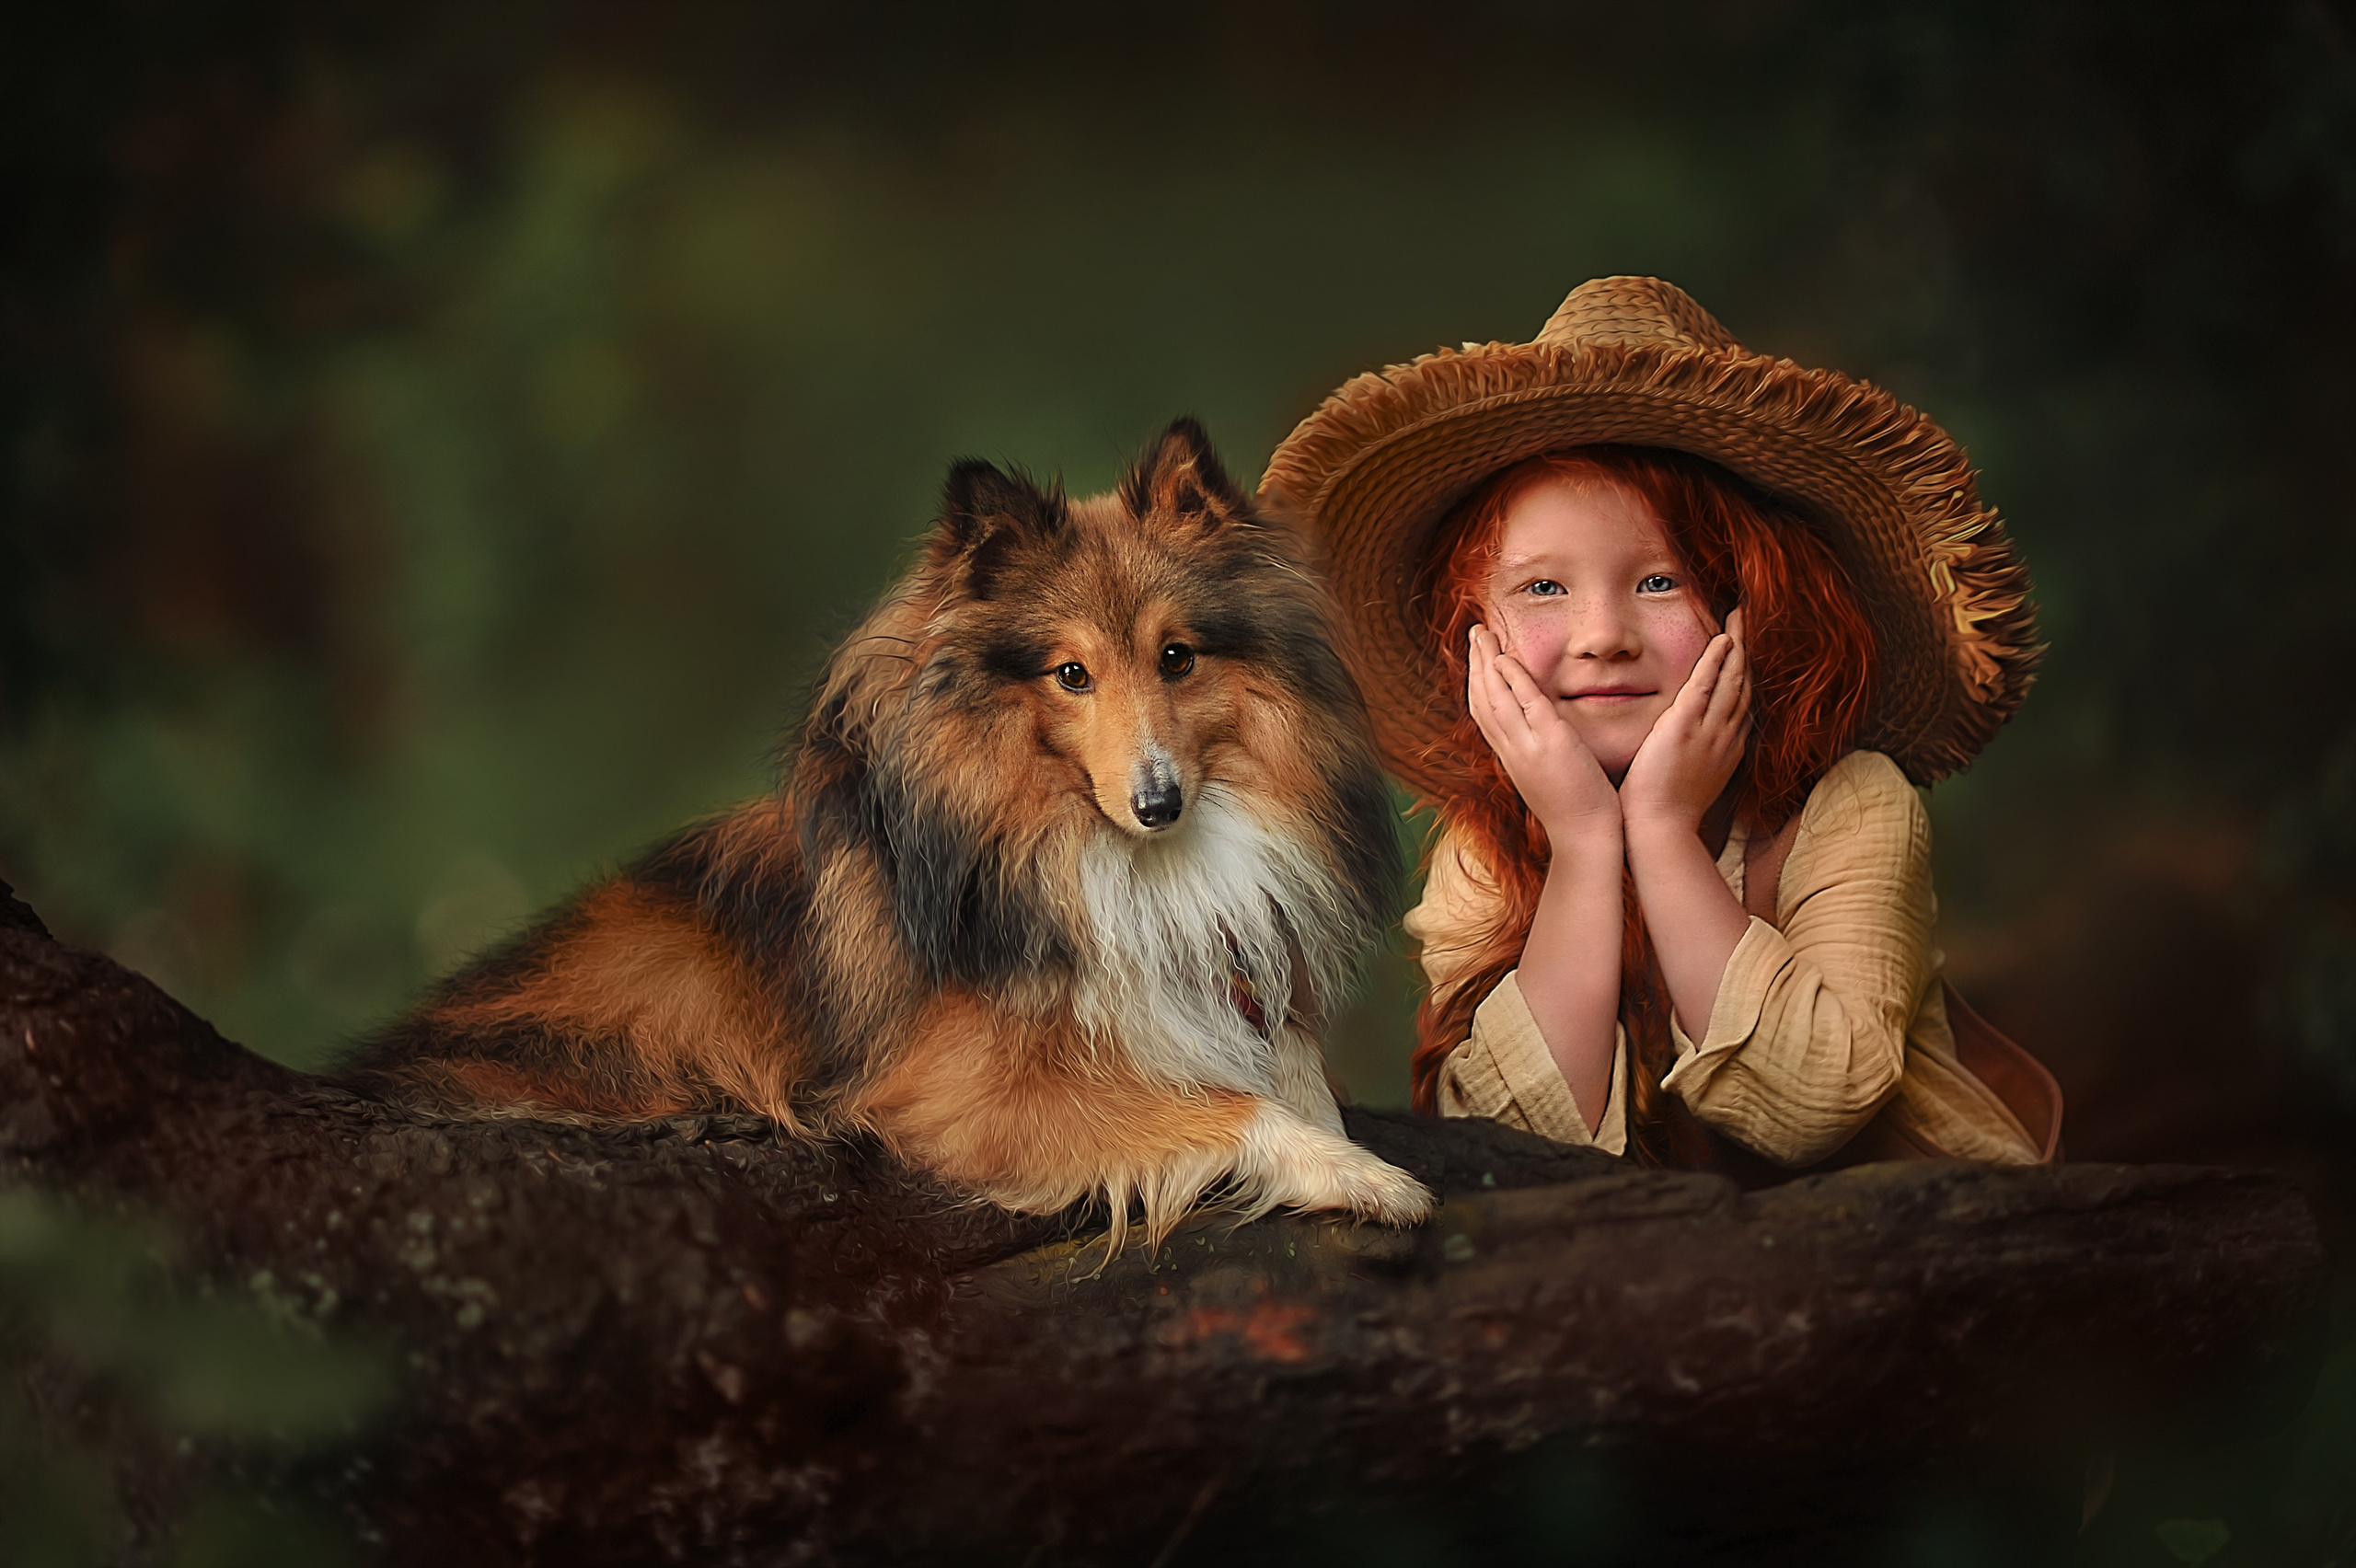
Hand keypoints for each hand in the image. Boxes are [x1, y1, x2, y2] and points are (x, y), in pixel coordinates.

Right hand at [1465, 624, 1621, 847]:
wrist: (1584, 837)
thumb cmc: (1573, 811)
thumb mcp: (1546, 778)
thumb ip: (1537, 753)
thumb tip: (1535, 738)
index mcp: (1511, 757)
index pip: (1485, 713)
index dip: (1478, 682)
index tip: (1477, 658)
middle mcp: (1512, 750)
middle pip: (1481, 700)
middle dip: (1474, 664)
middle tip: (1473, 634)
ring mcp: (1527, 747)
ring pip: (1495, 698)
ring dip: (1486, 662)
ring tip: (1482, 634)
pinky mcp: (1550, 744)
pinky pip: (1526, 704)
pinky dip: (1513, 679)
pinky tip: (1505, 659)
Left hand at [1619, 606, 1751, 835]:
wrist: (1661, 831)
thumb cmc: (1668, 811)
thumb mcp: (1692, 778)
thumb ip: (1695, 756)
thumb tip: (1689, 746)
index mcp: (1727, 749)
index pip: (1741, 702)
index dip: (1745, 672)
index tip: (1746, 649)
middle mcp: (1726, 737)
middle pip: (1743, 684)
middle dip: (1748, 650)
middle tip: (1750, 619)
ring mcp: (1709, 732)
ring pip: (1732, 680)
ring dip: (1737, 645)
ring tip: (1740, 617)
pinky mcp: (1685, 728)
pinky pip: (1706, 685)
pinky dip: (1716, 660)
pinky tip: (1722, 639)